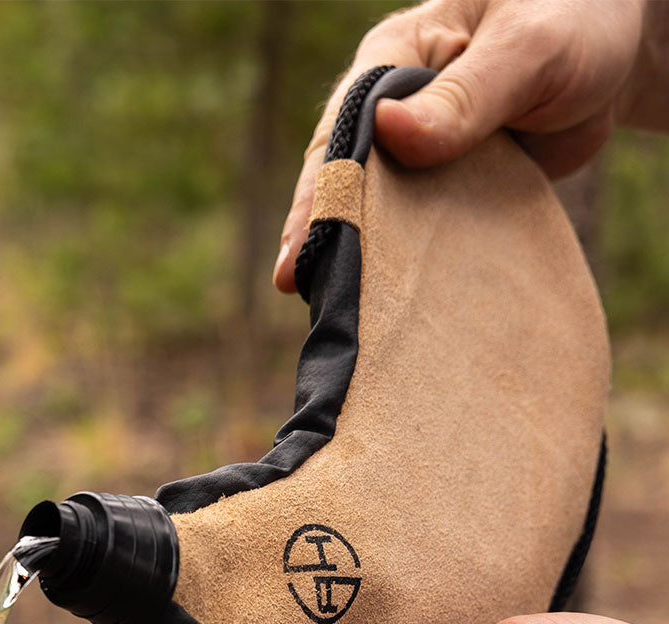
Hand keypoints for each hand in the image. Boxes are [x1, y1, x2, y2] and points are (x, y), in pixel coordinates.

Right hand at [273, 0, 664, 292]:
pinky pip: (417, 226)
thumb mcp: (526, 48)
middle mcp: (392, 109)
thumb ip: (464, 95)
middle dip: (319, 230)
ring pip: (377, 208)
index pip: (342, 131)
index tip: (300, 246)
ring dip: (354, 252)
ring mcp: (417, 153)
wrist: (620, 57)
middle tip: (295, 285)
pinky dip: (402, 260)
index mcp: (394, 58)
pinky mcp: (444, 186)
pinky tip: (385, 298)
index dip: (319, 191)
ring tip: (326, 304)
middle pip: (345, 177)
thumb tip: (390, 132)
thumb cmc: (574, 20)